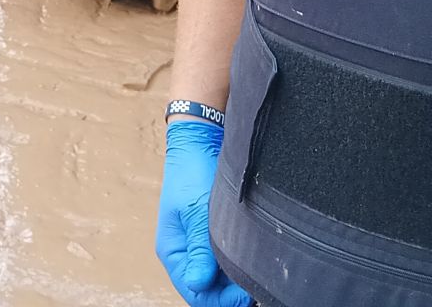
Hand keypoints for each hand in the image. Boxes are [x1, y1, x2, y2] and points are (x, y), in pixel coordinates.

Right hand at [157, 120, 251, 306]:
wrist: (201, 141)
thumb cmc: (192, 172)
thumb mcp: (196, 210)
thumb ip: (199, 248)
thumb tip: (197, 284)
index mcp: (174, 251)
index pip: (194, 291)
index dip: (220, 301)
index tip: (245, 296)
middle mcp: (186, 253)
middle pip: (208, 289)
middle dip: (231, 294)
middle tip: (257, 287)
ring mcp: (201, 245)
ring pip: (220, 278)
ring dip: (237, 280)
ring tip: (258, 274)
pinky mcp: (215, 235)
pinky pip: (227, 261)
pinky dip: (240, 265)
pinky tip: (255, 260)